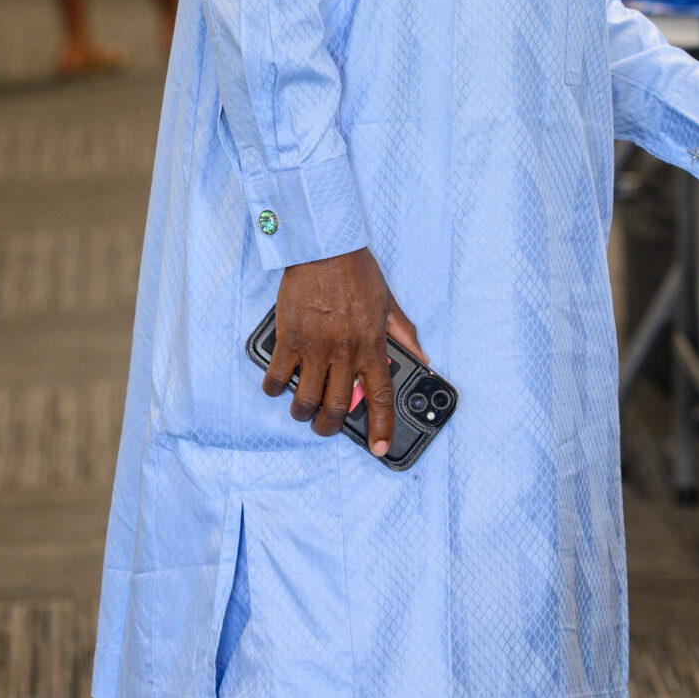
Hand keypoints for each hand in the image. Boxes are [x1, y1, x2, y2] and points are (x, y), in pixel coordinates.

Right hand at [262, 247, 424, 455]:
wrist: (325, 249)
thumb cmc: (358, 274)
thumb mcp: (389, 304)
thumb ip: (404, 335)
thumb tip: (423, 358)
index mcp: (372, 345)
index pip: (380, 396)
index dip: (381, 426)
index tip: (380, 448)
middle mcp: (344, 352)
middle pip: (337, 407)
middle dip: (329, 427)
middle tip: (326, 426)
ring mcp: (314, 347)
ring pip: (305, 400)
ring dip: (303, 412)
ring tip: (304, 409)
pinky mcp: (289, 339)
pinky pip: (277, 378)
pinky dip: (276, 389)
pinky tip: (280, 386)